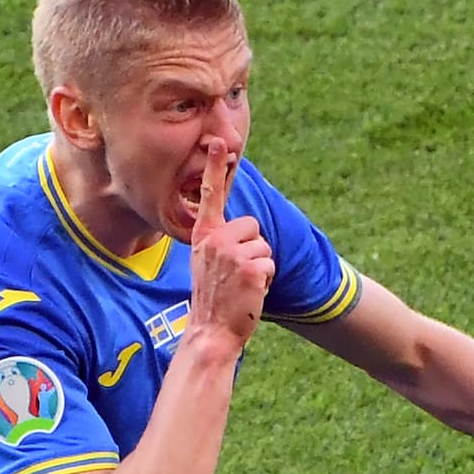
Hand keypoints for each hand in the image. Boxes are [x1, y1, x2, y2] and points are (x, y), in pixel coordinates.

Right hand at [188, 139, 274, 348]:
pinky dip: (265, 281)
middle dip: (252, 249)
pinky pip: (270, 264)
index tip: (218, 142)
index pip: (210, 196)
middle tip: (235, 275)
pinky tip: (249, 293)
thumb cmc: (213, 298)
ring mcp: (231, 254)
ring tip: (240, 285)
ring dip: (259, 267)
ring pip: (264, 247)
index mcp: (203, 236)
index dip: (214, 168)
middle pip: (252, 227)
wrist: (211, 331)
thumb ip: (218, 241)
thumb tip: (242, 228)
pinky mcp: (250, 268)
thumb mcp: (207, 263)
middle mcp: (214, 240)